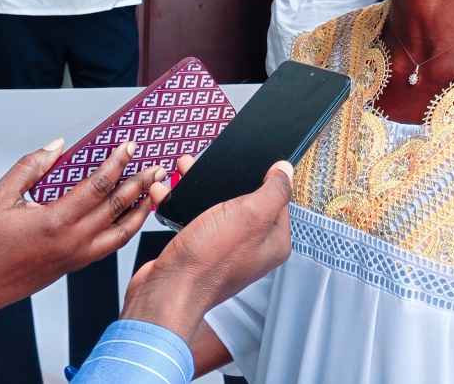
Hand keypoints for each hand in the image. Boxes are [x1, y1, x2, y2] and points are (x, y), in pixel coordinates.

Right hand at [0, 138, 163, 318]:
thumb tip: (57, 146)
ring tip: (155, 189)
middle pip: (117, 206)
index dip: (117, 163)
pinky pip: (111, 245)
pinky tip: (133, 216)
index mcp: (55, 221)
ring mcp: (78, 255)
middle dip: (140, 182)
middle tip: (156, 165)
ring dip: (141, 207)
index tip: (129, 147)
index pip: (98, 185)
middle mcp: (73, 240)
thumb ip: (30, 166)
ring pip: (122, 230)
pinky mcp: (76, 265)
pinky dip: (128, 228)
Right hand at [120, 156, 292, 343]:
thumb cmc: (209, 260)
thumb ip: (273, 190)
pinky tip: (168, 191)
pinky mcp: (201, 251)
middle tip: (209, 162)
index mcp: (273, 241)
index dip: (263, 177)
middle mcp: (253, 247)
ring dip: (198, 186)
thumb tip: (285, 170)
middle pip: (244, 199)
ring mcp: (226, 250)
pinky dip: (182, 202)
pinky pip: (196, 218)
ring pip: (217, 206)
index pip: (278, 199)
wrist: (168, 290)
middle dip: (224, 178)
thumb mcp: (251, 214)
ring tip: (184, 168)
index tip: (247, 162)